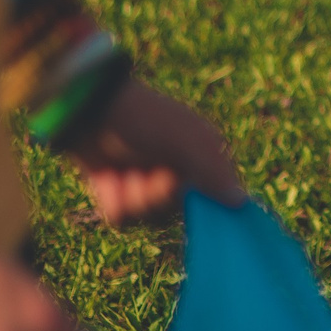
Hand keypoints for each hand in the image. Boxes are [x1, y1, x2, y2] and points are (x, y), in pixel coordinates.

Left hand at [67, 77, 243, 224]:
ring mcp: (144, 185)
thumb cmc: (144, 119)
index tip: (185, 191)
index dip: (201, 200)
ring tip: (124, 170)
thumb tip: (240, 202)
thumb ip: (212, 171)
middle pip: (175, 211)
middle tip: (148, 170)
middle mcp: (176, 174)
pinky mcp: (117, 194)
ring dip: (134, 195)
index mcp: (200, 156)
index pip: (214, 195)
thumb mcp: (184, 140)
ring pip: (147, 217)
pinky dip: (113, 200)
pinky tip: (109, 180)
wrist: (89, 113)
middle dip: (158, 194)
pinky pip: (121, 218)